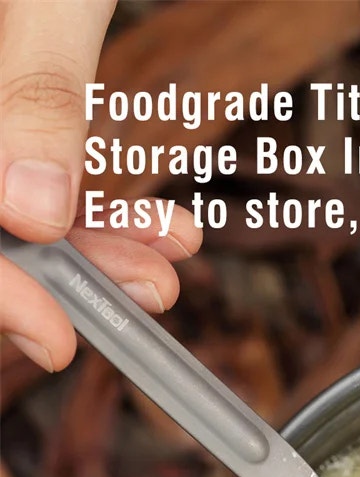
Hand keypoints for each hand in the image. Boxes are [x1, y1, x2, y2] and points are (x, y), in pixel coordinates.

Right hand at [0, 0, 201, 371]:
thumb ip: (32, 84)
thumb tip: (35, 214)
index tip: (57, 339)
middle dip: (59, 269)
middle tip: (153, 292)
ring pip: (2, 196)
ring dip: (91, 240)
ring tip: (173, 254)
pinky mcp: (2, 87)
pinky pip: (24, 155)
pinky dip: (90, 193)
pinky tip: (160, 219)